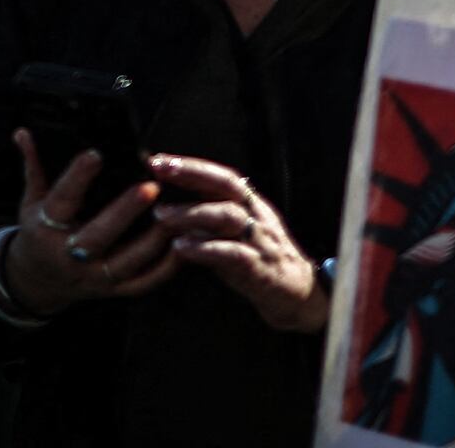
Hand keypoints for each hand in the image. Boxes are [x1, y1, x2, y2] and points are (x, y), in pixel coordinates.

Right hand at [2, 129, 177, 315]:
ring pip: (126, 263)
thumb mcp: (30, 200)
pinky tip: (180, 246)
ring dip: (152, 241)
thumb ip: (33, 166)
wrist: (39, 280)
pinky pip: (142, 283)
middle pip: (98, 234)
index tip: (96, 154)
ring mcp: (92, 276)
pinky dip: (164, 268)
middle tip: (150, 186)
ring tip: (174, 215)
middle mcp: (69, 255)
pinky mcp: (112, 290)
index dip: (77, 177)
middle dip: (125, 211)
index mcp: (46, 228)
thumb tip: (24, 133)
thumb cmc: (39, 232)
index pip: (62, 199)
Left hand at [150, 154, 325, 331]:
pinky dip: (204, 248)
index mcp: (251, 203)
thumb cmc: (257, 258)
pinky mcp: (259, 267)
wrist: (296, 293)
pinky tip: (181, 247)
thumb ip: (208, 216)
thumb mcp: (235, 231)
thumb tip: (167, 202)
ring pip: (227, 216)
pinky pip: (231, 253)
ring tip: (160, 215)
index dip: (191, 165)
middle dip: (192, 173)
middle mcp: (257, 215)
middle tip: (159, 170)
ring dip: (191, 213)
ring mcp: (260, 239)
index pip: (221, 175)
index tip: (158, 160)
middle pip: (226, 184)